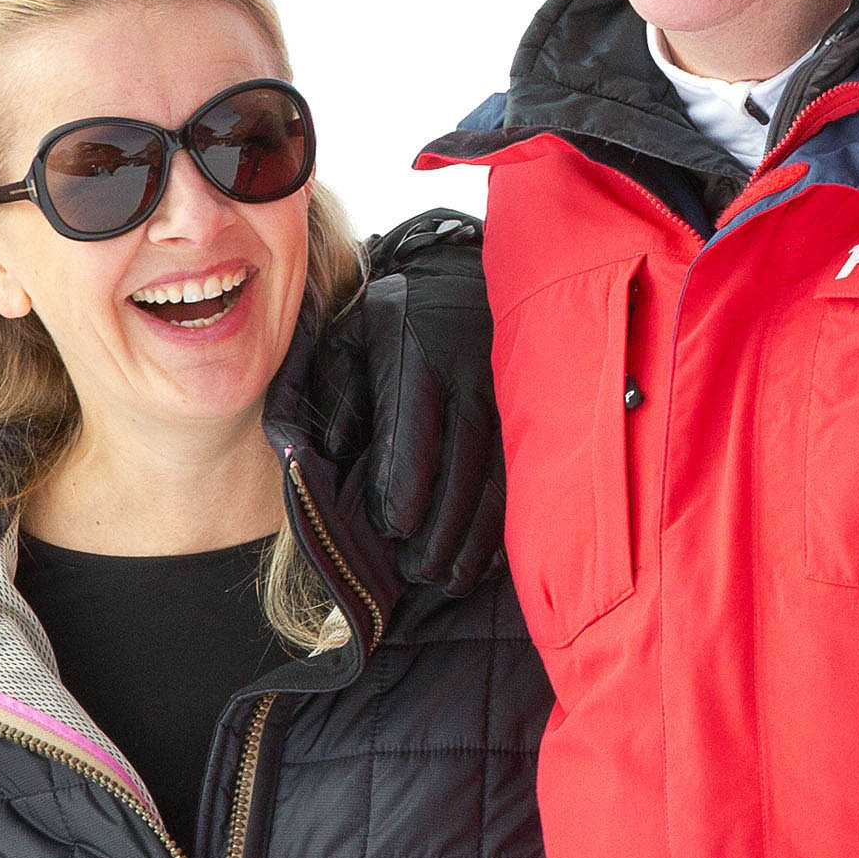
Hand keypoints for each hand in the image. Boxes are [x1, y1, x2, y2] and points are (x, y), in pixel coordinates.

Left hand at [315, 209, 506, 596]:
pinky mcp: (530, 410)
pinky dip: (508, 520)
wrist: (466, 277)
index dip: (405, 482)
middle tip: (418, 571)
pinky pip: (524, 472)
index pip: (414, 426)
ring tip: (450, 579)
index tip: (393, 527)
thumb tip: (328, 447)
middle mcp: (471, 375)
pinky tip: (489, 559)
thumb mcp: (349, 338)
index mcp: (417, 354)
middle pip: (464, 461)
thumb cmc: (393, 318)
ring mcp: (509, 394)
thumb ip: (334, 391)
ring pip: (500, 474)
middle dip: (443, 525)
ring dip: (478, 534)